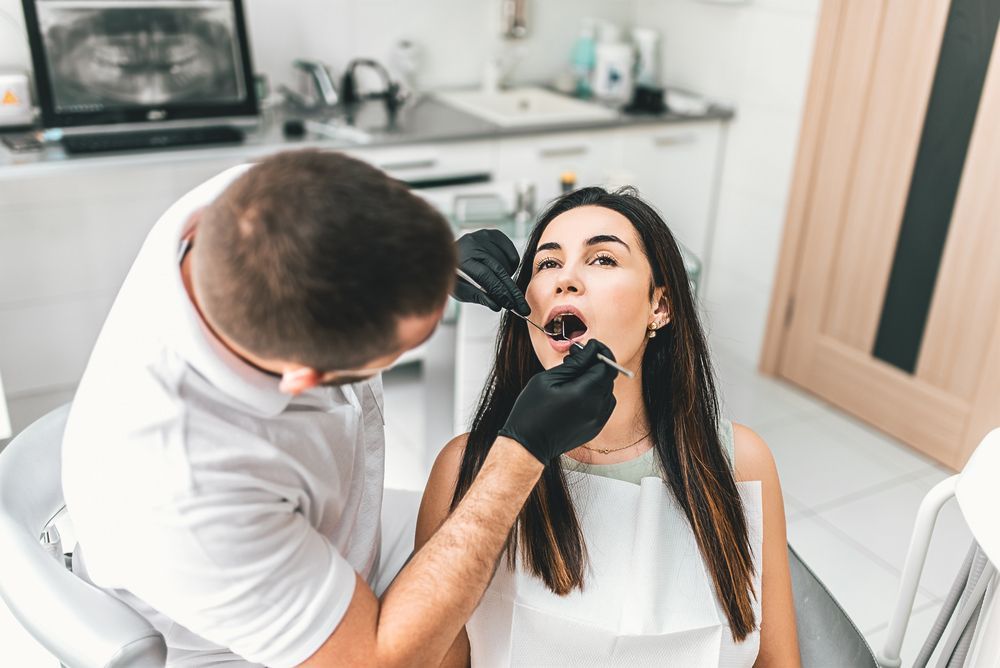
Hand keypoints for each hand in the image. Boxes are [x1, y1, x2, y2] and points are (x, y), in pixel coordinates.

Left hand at [454, 229, 530, 315]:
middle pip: (498, 269)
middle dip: (511, 289)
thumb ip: (477, 296)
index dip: (499, 291)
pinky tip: (503, 269)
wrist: (448, 253)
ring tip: (499, 282)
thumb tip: (496, 305)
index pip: (485, 276)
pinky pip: (511, 253)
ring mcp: (484, 237)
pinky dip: (511, 265)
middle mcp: (472, 244)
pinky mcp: (493, 234)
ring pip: (506, 262)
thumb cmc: (456, 273)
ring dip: (507, 277)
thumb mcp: (460, 289)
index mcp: (461, 259)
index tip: (510, 304)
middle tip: (521, 305)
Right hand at [498, 340, 617, 463]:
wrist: (528, 445)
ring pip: (607, 389)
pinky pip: (604, 404)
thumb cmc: (531, 411)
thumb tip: (592, 350)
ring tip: (572, 378)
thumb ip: (574, 364)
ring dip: (595, 379)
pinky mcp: (596, 427)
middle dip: (594, 363)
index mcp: (584, 393)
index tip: (587, 347)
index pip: (606, 365)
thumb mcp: (547, 380)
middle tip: (575, 358)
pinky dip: (595, 394)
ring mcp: (598, 420)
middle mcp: (596, 407)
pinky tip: (576, 393)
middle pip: (608, 376)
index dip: (599, 351)